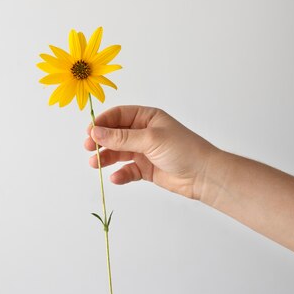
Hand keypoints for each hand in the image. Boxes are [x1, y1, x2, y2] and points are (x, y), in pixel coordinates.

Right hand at [84, 105, 217, 199]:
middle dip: (101, 141)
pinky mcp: (146, 169)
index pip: (118, 115)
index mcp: (147, 117)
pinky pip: (127, 170)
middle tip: (89, 149)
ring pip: (119, 152)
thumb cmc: (183, 149)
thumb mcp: (150, 139)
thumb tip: (96, 132)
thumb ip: (121, 137)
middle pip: (115, 134)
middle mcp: (144, 132)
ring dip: (106, 158)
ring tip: (95, 164)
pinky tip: (116, 177)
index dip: (103, 122)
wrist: (204, 176)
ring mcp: (145, 151)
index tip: (89, 132)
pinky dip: (120, 173)